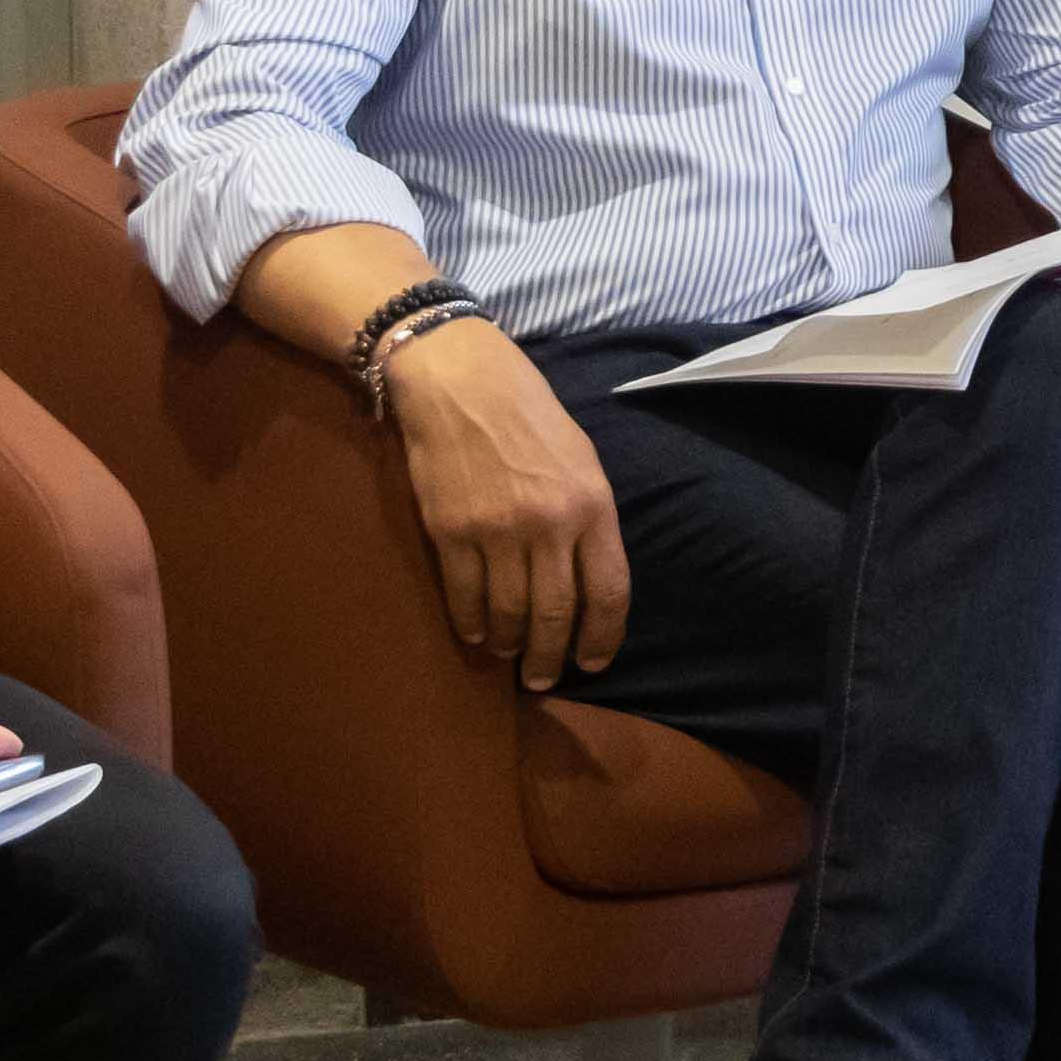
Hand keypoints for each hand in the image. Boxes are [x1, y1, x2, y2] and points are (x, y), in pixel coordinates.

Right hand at [387, 316, 631, 687]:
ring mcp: (498, 530)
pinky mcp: (452, 531)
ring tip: (510, 655)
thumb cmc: (529, 415)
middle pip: (556, 614)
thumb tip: (589, 579)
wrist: (461, 381)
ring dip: (511, 646)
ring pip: (509, 613)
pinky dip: (472, 625)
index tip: (594, 663)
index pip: (609, 591)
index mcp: (592, 505)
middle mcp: (550, 523)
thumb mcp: (582, 459)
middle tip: (544, 680)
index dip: (603, 637)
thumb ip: (590, 517)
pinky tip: (477, 634)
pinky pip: (464, 597)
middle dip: (551, 657)